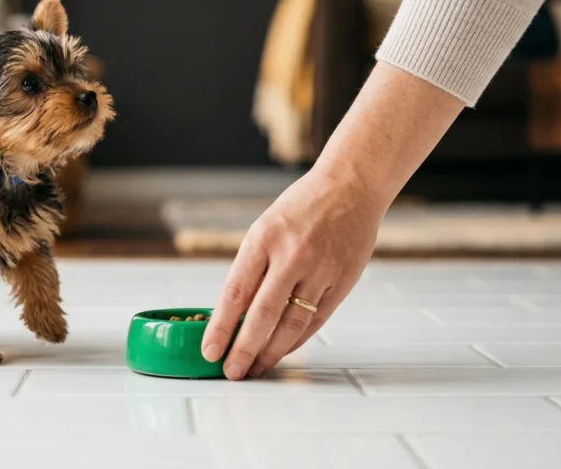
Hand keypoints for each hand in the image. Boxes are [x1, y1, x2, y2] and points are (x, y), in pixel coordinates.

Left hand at [201, 162, 386, 379]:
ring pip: (292, 325)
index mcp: (264, 239)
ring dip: (271, 353)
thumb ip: (252, 268)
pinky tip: (282, 352)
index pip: (236, 292)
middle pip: (263, 315)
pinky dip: (297, 341)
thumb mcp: (265, 228)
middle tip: (231, 372)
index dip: (221, 327)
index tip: (210, 351)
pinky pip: (316, 321)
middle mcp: (292, 256)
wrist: (350, 187)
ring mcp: (320, 271)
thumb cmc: (301, 207)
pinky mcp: (342, 282)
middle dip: (244, 349)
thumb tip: (232, 314)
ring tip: (256, 368)